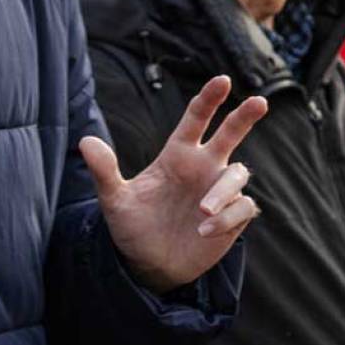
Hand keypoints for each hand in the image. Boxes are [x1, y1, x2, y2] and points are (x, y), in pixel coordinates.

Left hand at [79, 75, 266, 292]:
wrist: (147, 264)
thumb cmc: (131, 226)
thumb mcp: (114, 199)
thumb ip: (104, 170)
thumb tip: (85, 140)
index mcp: (177, 155)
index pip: (195, 119)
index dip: (209, 99)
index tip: (223, 80)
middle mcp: (202, 167)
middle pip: (230, 134)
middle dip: (244, 116)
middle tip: (259, 101)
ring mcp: (219, 191)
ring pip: (238, 174)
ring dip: (222, 191)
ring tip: (200, 212)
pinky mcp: (233, 218)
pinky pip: (243, 207)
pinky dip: (227, 217)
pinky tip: (204, 231)